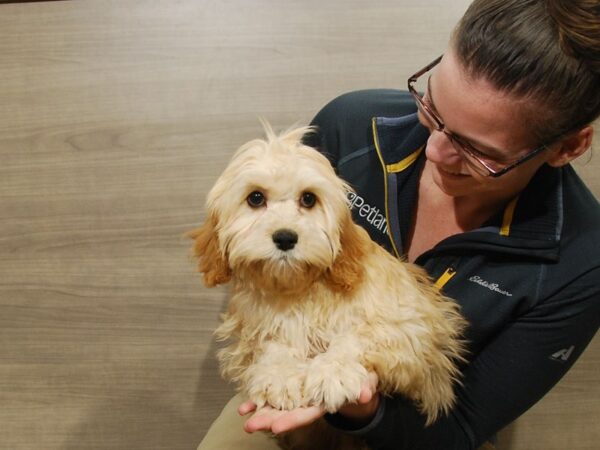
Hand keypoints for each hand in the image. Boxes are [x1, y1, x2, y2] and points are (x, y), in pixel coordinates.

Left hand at [239, 371, 379, 433]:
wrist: (355, 376)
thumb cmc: (363, 380)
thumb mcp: (367, 382)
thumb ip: (366, 387)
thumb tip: (365, 394)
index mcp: (326, 402)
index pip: (307, 414)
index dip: (293, 419)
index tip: (277, 426)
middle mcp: (310, 402)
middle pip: (287, 413)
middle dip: (269, 419)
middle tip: (250, 425)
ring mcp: (301, 394)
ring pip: (278, 404)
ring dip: (260, 409)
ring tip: (243, 413)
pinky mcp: (295, 384)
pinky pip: (276, 390)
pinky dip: (262, 396)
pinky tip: (247, 401)